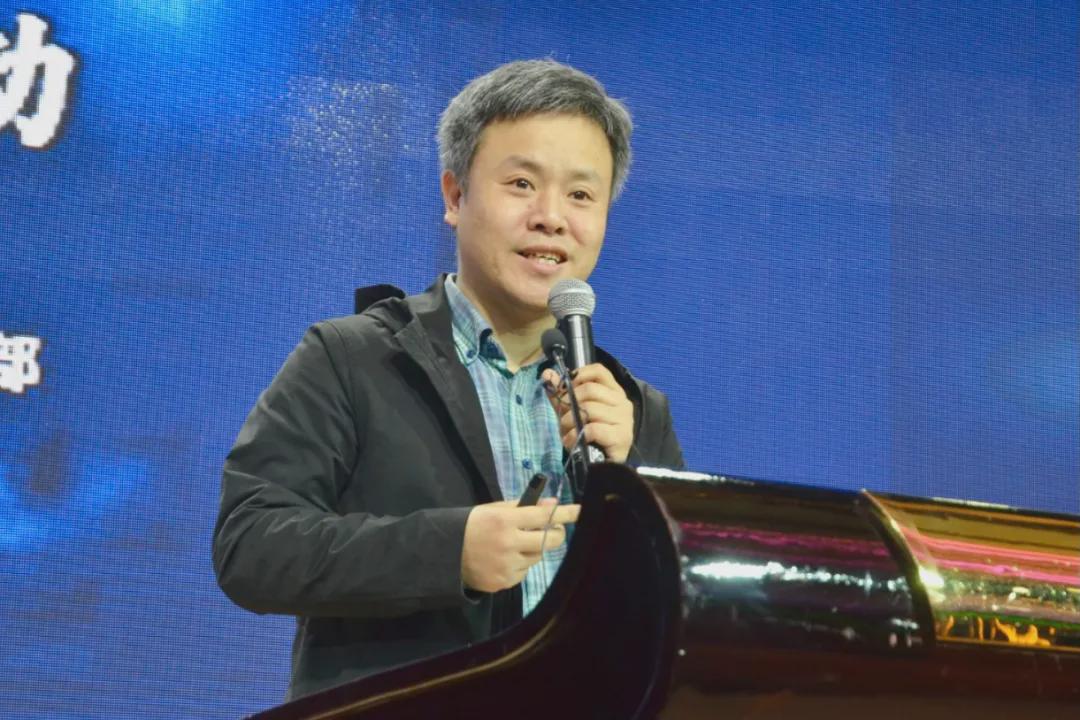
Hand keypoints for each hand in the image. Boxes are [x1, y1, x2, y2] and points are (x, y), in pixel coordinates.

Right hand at [461, 498, 580, 592]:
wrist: (444, 554)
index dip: (565, 513)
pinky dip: (520, 564)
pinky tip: (504, 559)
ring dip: (533, 549)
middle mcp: (508, 543)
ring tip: (515, 544)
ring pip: (537, 557)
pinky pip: (524, 572)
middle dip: (556, 533)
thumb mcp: (493, 510)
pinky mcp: (504, 582)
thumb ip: (523, 506)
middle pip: (549, 540)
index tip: (581, 511)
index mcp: (505, 521)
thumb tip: (552, 503)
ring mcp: (507, 565)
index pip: (543, 516)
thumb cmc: (472, 526)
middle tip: (552, 529)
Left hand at [542, 363, 633, 462]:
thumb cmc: (588, 436)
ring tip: (566, 432)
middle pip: (590, 389)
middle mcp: (623, 402)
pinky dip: (575, 436)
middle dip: (569, 402)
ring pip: (590, 409)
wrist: (602, 466)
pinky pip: (592, 429)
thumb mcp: (571, 411)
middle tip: (562, 418)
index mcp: (614, 392)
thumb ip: (561, 393)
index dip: (579, 375)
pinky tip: (571, 442)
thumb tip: (547, 373)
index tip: (566, 390)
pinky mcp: (621, 437)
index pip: (599, 371)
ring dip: (569, 421)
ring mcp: (625, 420)